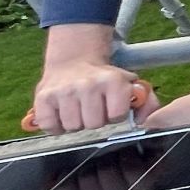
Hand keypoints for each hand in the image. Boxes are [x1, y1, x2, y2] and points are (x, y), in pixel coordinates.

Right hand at [30, 25, 159, 133]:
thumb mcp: (130, 84)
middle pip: (94, 124)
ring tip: (78, 109)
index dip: (115, 115)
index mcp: (112, 80)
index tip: (111, 107)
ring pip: (73, 127)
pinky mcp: (43, 97)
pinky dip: (56, 125)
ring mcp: (63, 91)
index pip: (117, 115)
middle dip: (95, 120)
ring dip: (76, 123)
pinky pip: (50, 126)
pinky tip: (62, 113)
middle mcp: (87, 84)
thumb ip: (147, 102)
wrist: (73, 63)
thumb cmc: (104, 80)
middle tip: (93, 108)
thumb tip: (144, 122)